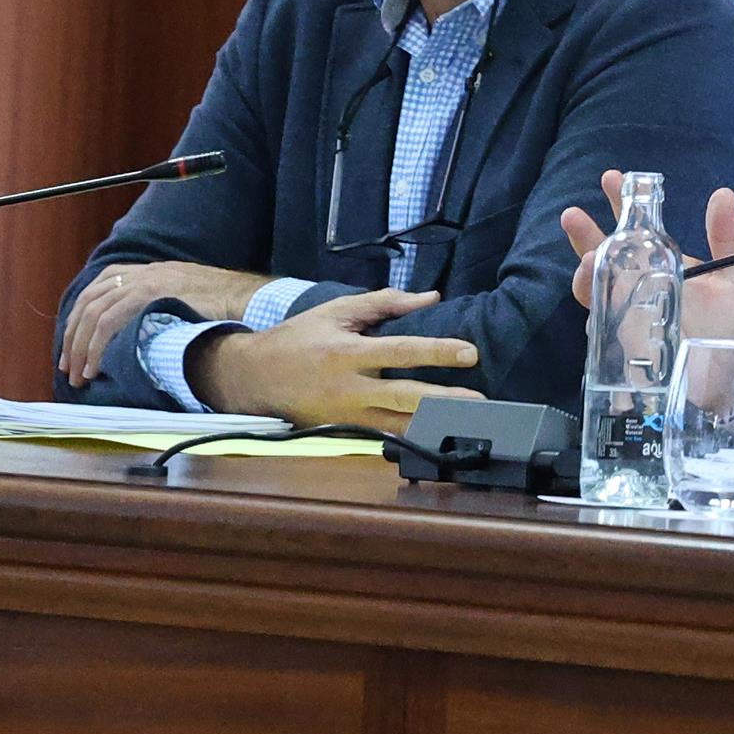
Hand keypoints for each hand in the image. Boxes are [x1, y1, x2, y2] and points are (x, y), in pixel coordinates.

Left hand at [63, 261, 274, 384]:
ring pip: (94, 313)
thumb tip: (148, 335)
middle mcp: (146, 272)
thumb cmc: (231, 308)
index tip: (76, 344)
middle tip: (69, 368)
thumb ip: (169, 308)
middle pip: (91, 300)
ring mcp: (147, 281)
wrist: (252, 302)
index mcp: (155, 271)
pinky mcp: (149, 296)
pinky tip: (94, 369)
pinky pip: (108, 322)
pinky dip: (95, 347)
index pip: (103, 284)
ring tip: (79, 376)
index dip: (82, 315)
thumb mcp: (194, 300)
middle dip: (74, 337)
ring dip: (80, 348)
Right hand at [190, 288, 479, 427]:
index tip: (470, 353)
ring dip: (435, 423)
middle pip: (404, 396)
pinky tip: (440, 435)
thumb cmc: (299, 338)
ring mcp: (347, 415)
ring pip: (398, 424)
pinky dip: (411, 436)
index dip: (436, 352)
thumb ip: (384, 303)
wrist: (251, 378)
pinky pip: (384, 436)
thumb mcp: (336, 311)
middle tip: (481, 399)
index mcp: (348, 352)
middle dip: (444, 399)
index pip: (400, 352)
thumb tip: (431, 297)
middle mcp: (350, 388)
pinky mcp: (344, 431)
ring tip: (470, 421)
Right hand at [561, 170, 733, 340]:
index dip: (622, 204)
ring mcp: (627, 310)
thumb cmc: (729, 329)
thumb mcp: (732, 278)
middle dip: (587, 232)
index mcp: (663, 267)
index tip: (614, 178)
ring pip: (594, 282)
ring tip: (589, 252)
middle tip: (573, 213)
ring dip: (585, 264)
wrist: (725, 376)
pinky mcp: (621, 337)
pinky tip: (591, 280)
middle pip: (605, 253)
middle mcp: (639, 285)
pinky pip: (597, 314)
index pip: (637, 231)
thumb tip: (723, 194)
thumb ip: (726, 239)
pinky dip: (591, 295)